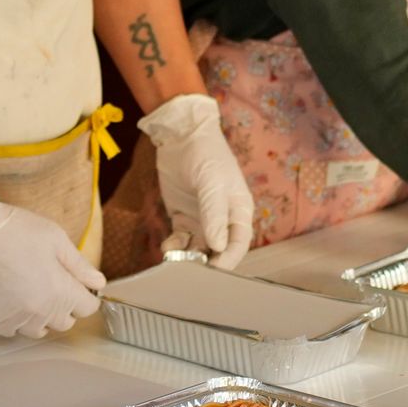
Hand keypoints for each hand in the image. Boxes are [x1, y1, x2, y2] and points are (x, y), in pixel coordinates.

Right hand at [0, 179, 105, 335]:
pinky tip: (12, 299)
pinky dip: (17, 320)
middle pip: (66, 323)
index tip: (78, 283)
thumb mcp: (56, 239)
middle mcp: (41, 313)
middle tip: (54, 284)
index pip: (88, 308)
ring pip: (39, 330)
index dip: (86, 294)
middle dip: (66, 306)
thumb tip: (98, 283)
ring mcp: (16, 320)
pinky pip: (14, 331)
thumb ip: (80, 265)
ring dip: (42, 316)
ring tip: (32, 292)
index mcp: (61, 292)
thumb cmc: (14, 231)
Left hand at [139, 92, 255, 266]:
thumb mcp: (212, 182)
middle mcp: (223, 219)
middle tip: (191, 270)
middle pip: (219, 251)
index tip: (215, 269)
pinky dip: (175, 248)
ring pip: (198, 249)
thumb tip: (218, 246)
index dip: (230, 259)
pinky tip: (167, 247)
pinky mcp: (183, 217)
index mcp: (239, 210)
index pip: (240, 243)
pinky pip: (181, 241)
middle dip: (206, 262)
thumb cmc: (205, 154)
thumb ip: (214, 214)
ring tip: (175, 260)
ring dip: (188, 258)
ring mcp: (202, 220)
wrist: (180, 135)